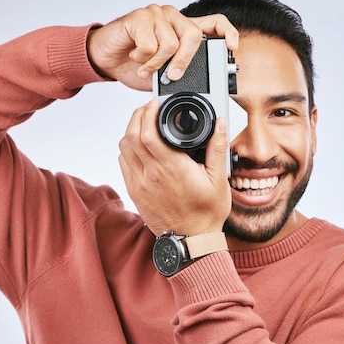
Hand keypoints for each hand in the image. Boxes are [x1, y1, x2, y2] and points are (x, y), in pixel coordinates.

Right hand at [87, 4, 238, 90]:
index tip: (232, 47)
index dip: (227, 32)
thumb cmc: (134, 64)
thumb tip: (200, 87)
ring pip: (170, 43)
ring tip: (145, 68)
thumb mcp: (164, 74)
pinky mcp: (139, 16)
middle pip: (192, 36)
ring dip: (156, 64)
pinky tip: (134, 57)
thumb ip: (181, 72)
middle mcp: (173, 17)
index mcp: (183, 29)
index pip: (214, 22)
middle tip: (172, 77)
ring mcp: (156, 14)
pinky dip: (142, 59)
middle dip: (184, 62)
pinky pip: (150, 44)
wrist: (105, 59)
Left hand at [118, 99, 231, 236]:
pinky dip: (128, 149)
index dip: (148, 112)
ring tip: (145, 125)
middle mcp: (151, 175)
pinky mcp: (134, 192)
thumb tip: (220, 123)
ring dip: (131, 131)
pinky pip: (123, 163)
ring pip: (123, 148)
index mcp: (173, 168)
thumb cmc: (207, 212)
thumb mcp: (219, 179)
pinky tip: (141, 147)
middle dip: (137, 116)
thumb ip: (218, 148)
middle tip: (148, 109)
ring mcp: (139, 184)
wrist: (191, 240)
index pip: (148, 132)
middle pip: (130, 135)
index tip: (155, 103)